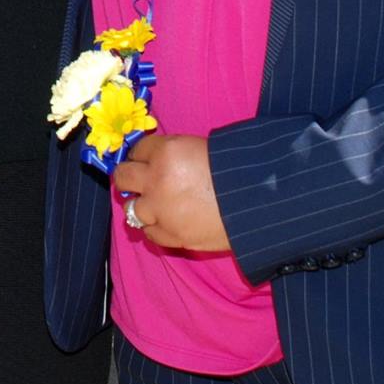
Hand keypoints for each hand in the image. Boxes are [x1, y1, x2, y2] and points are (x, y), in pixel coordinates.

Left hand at [111, 133, 230, 252]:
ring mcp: (161, 210)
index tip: (144, 159)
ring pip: (130, 208)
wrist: (260, 203)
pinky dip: (155, 227)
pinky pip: (148, 233)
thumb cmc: (238, 170)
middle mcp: (156, 180)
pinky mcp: (171, 235)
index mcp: (167, 152)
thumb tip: (158, 159)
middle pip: (123, 177)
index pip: (137, 149)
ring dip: (141, 205)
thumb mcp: (203, 147)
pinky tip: (165, 221)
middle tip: (137, 179)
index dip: (142, 154)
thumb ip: (175, 153)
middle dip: (128, 177)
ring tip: (154, 204)